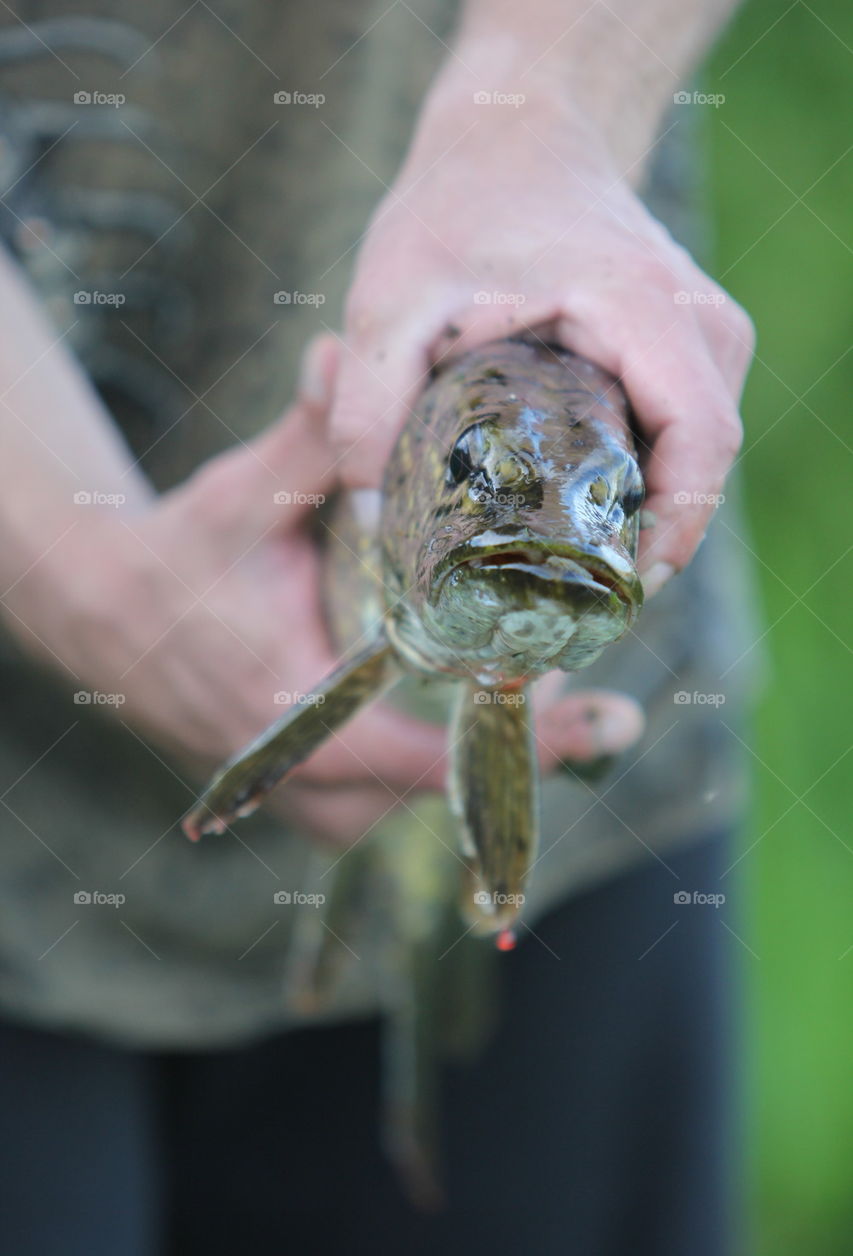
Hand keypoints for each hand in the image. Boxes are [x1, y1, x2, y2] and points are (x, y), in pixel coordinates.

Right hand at [3, 337, 642, 845]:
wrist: (105, 613)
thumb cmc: (180, 555)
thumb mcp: (244, 497)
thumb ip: (305, 435)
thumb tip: (343, 350)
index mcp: (289, 707)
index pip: (423, 756)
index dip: (519, 740)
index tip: (604, 719)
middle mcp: (291, 766)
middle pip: (428, 793)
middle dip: (505, 750)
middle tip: (583, 698)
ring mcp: (285, 787)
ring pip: (397, 804)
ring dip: (460, 762)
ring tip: (527, 699)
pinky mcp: (284, 783)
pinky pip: (367, 799)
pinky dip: (414, 767)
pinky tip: (454, 711)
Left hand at [330, 80, 753, 594]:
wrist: (516, 131)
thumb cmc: (458, 203)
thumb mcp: (389, 296)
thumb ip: (365, 405)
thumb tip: (370, 513)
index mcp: (641, 310)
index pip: (699, 441)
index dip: (672, 528)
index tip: (620, 590)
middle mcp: (696, 326)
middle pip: (702, 463)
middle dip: (647, 542)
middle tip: (572, 602)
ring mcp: (701, 335)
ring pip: (696, 454)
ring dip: (646, 515)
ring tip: (572, 568)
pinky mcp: (686, 347)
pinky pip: (682, 433)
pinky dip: (644, 479)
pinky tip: (583, 513)